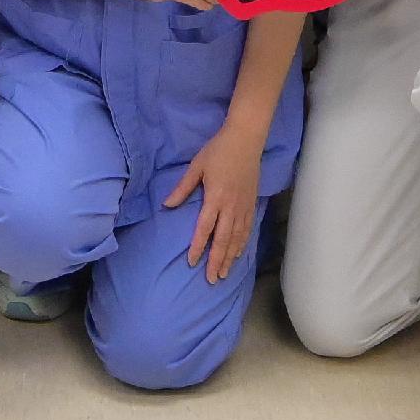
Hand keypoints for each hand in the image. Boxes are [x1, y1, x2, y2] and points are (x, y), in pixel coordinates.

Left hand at [165, 124, 266, 279]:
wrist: (246, 140)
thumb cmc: (218, 151)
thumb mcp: (196, 167)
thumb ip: (183, 188)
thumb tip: (167, 205)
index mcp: (215, 197)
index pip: (205, 228)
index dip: (198, 246)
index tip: (192, 262)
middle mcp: (231, 206)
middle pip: (223, 239)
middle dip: (217, 261)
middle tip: (212, 280)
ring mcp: (243, 206)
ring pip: (237, 238)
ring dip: (230, 257)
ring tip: (224, 273)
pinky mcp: (252, 203)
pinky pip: (247, 229)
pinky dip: (242, 244)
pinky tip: (238, 254)